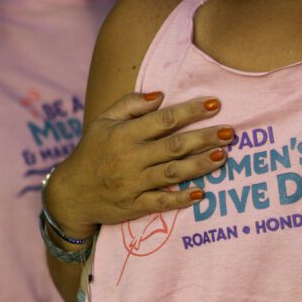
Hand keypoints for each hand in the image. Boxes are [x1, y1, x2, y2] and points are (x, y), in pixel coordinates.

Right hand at [45, 92, 232, 235]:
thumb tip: (160, 95)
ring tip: (224, 156)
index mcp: (123, 134)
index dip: (190, 111)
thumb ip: (130, 105)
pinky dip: (180, 199)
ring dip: (200, 165)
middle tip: (230, 132)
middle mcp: (130, 158)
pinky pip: (161, 202)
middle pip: (174, 146)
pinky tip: (201, 194)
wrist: (71, 194)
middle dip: (204, 138)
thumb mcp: (103, 122)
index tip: (215, 104)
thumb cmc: (92, 152)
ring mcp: (133, 183)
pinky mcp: (134, 206)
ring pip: (172, 173)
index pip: (163, 120)